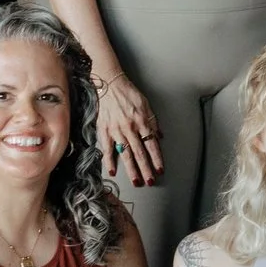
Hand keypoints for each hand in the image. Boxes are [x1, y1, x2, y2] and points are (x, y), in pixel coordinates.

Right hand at [96, 70, 161, 185]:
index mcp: (143, 122)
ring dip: (132, 169)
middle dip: (146, 169)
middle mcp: (131, 128)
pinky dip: (110, 161)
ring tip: (137, 181)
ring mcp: (117, 131)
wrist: (110, 84)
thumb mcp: (147, 105)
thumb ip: (153, 122)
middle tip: (150, 182)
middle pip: (140, 153)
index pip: (152, 145)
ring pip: (126, 154)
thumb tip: (160, 137)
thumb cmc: (129, 94)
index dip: (157, 159)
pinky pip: (108, 149)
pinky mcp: (105, 131)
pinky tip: (113, 172)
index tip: (160, 170)